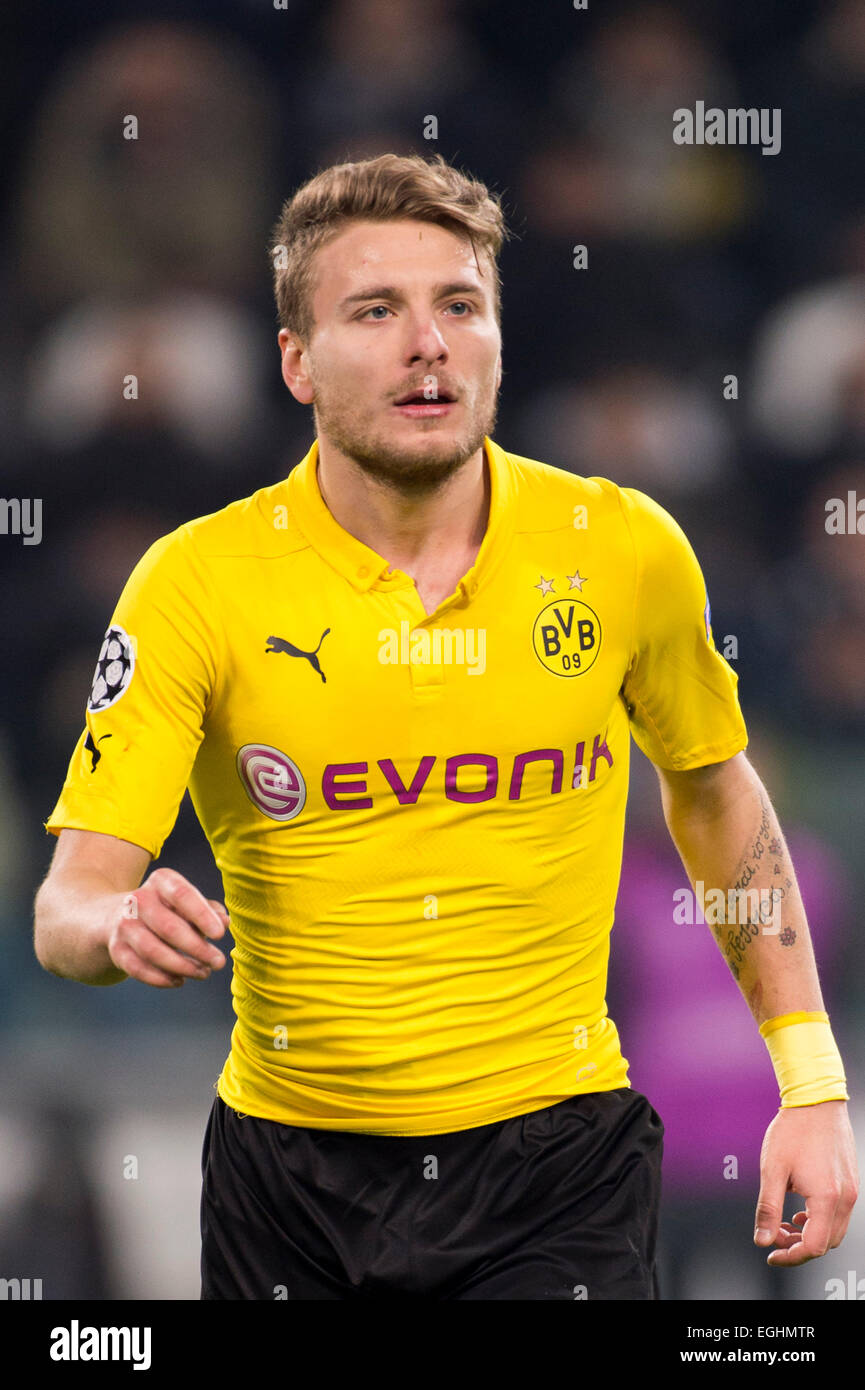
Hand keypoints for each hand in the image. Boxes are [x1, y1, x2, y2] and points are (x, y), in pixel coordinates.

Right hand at [106, 866, 228, 987]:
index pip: (182, 895)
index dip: (202, 915)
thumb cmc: (167, 909)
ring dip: (182, 966)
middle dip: (197, 948)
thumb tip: (225, 922)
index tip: (220, 934)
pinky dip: (161, 978)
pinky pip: (138, 969)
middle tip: (218, 962)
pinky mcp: (117, 949)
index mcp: (161, 881)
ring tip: (203, 973)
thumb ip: (209, 910)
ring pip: (153, 951)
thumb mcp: (187, 902)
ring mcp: (124, 925)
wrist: (117, 916)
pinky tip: (180, 981)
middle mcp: (139, 899)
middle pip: (168, 927)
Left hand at [754, 1099, 857, 1265]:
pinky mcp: (851, 1182)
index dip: (790, 1256)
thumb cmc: (792, 1130)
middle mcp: (845, 1198)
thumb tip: (762, 1240)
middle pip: (826, 1243)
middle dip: (798, 1246)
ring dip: (810, 1234)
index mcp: (826, 1198)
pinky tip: (801, 1209)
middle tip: (773, 1234)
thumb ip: (767, 1208)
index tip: (770, 1253)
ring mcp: (851, 1190)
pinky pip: (839, 1214)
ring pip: (835, 1231)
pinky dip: (820, 1220)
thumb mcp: (772, 1170)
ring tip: (785, 1222)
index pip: (812, 1247)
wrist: (816, 1100)